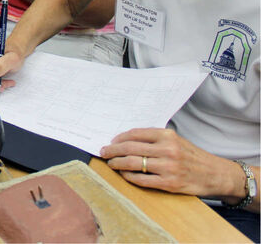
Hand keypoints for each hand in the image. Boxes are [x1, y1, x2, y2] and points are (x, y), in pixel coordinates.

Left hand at [100, 128, 246, 198]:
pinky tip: (124, 174)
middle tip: (103, 152)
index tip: (110, 141)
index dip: (118, 138)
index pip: (135, 134)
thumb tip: (126, 140)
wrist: (215, 174)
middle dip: (112, 150)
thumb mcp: (176, 140)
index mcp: (167, 135)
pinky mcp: (169, 183)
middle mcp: (167, 149)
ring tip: (111, 163)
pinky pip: (142, 179)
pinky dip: (129, 176)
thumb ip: (154, 138)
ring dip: (117, 163)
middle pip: (130, 148)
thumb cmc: (192, 156)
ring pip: (133, 163)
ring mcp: (168, 167)